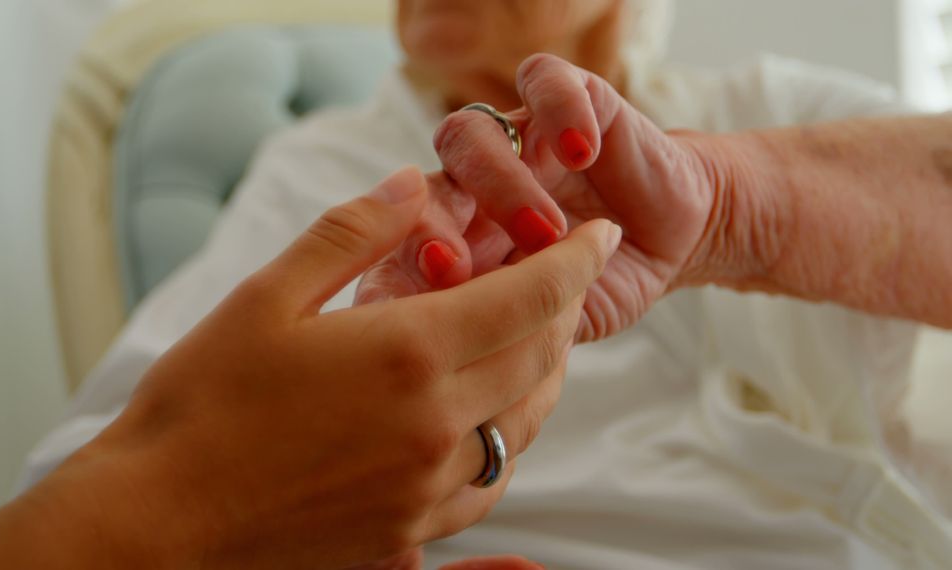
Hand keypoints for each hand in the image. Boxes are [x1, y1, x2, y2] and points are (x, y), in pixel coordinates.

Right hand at [0, 167, 618, 569]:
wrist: (157, 523)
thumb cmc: (200, 405)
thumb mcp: (267, 297)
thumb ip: (352, 235)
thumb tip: (413, 185)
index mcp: (407, 354)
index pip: (532, 297)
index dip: (577, 259)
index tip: (601, 234)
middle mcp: (435, 425)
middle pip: (541, 358)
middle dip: (564, 309)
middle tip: (560, 277)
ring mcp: (427, 488)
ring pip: (525, 423)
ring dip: (545, 374)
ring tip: (534, 339)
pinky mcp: (410, 534)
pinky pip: (490, 483)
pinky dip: (508, 440)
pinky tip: (490, 421)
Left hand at [359, 54, 726, 340]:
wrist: (671, 239)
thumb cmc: (598, 289)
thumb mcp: (553, 330)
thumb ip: (509, 341)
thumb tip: (454, 379)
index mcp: (459, 244)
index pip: (401, 249)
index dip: (394, 273)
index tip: (399, 312)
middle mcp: (475, 189)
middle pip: (423, 190)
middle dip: (431, 229)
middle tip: (454, 269)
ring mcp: (519, 142)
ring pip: (470, 134)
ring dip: (499, 183)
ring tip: (546, 232)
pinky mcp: (571, 103)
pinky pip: (546, 82)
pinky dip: (558, 109)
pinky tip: (583, 152)